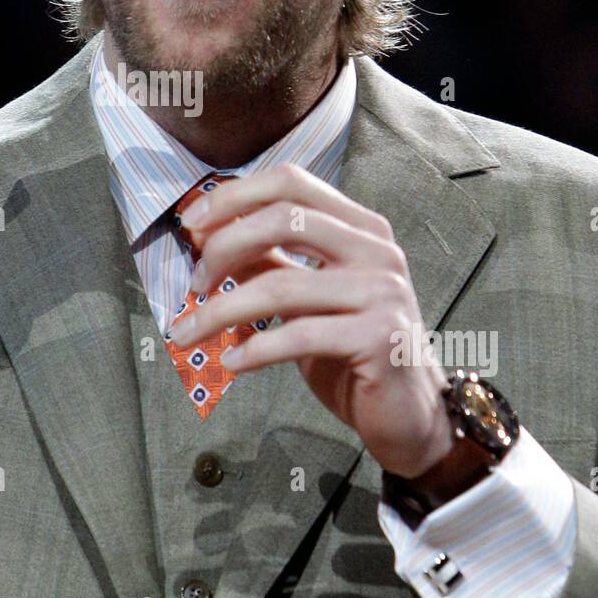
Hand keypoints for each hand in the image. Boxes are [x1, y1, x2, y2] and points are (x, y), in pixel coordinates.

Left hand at [169, 162, 453, 477]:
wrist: (409, 413)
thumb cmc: (350, 350)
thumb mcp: (304, 298)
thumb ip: (267, 261)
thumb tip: (207, 236)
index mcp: (360, 227)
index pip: (290, 184)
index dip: (234, 196)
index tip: (191, 223)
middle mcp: (377, 250)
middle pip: (283, 220)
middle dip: (223, 248)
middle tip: (193, 284)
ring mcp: (384, 292)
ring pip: (281, 285)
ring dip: (220, 310)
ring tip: (187, 333)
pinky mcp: (380, 339)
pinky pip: (299, 335)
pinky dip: (255, 349)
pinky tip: (231, 362)